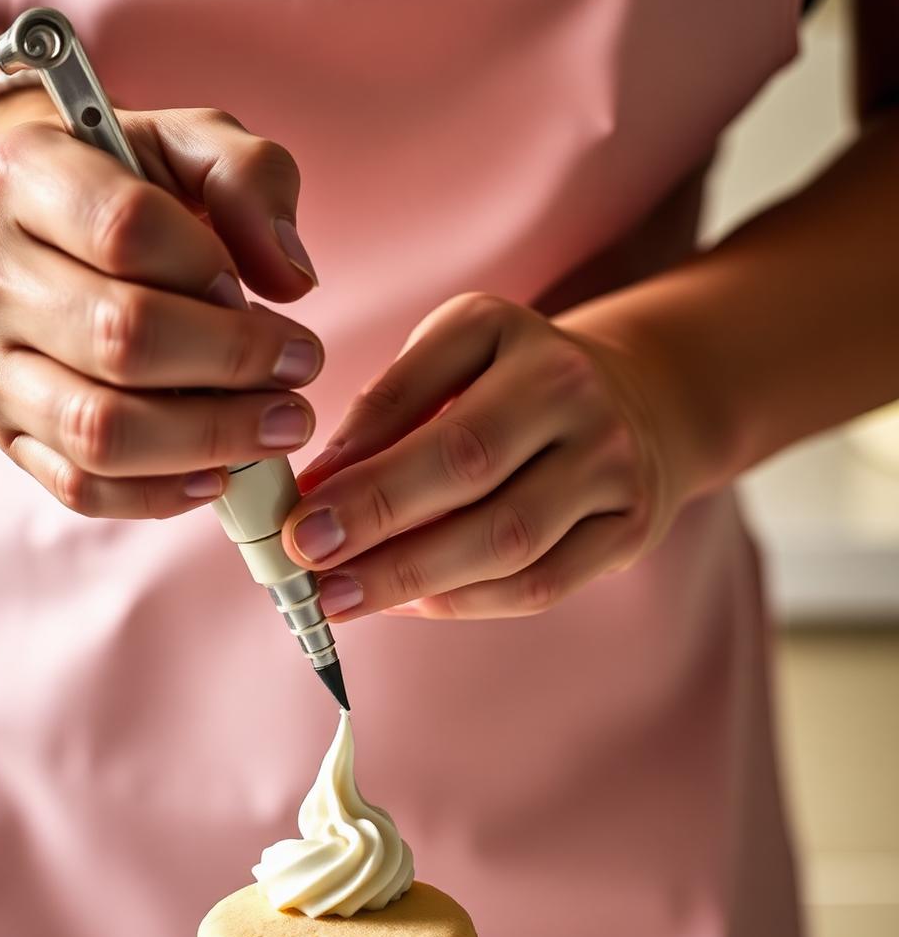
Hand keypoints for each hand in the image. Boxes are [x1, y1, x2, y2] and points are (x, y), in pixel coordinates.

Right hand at [0, 92, 324, 517]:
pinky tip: (218, 476)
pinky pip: (82, 488)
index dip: (215, 274)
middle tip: (298, 375)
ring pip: (100, 430)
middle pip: (120, 339)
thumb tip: (292, 280)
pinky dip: (161, 494)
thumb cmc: (135, 187)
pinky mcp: (6, 435)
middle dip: (232, 366)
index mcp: (24, 174)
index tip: (280, 303)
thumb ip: (252, 181)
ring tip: (277, 428)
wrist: (45, 229)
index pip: (125, 230)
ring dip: (209, 438)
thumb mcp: (195, 143)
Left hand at [280, 292, 707, 618]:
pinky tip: (405, 605)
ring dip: (412, 576)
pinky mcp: (628, 528)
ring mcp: (610, 462)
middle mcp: (570, 388)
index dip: (355, 457)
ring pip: (505, 538)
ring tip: (342, 599)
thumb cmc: (507, 389)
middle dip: (376, 518)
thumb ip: (384, 413)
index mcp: (505, 330)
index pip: (417, 392)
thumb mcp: (447, 363)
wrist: (637, 405)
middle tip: (308, 559)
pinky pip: (539, 584)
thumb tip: (318, 491)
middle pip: (466, 465)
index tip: (299, 507)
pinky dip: (463, 602)